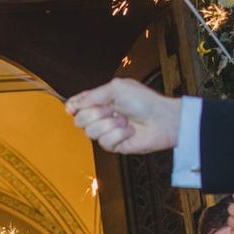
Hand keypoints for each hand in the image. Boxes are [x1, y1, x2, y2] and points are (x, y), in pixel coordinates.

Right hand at [65, 78, 180, 153]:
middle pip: (79, 120)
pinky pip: (104, 142)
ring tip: (124, 120)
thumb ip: (91, 96)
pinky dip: (118, 135)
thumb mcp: (116, 88)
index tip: (74, 108)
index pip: (76, 104)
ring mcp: (106, 131)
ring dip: (109, 125)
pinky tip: (129, 131)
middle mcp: (100, 116)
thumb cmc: (144, 101)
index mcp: (99, 100)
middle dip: (95, 114)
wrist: (163, 119)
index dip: (72, 107)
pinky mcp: (114, 145)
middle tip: (112, 110)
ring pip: (90, 132)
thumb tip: (71, 106)